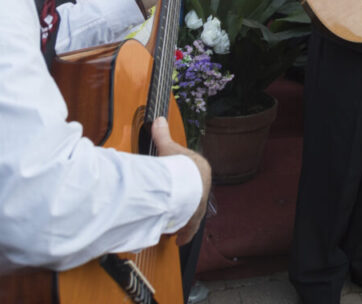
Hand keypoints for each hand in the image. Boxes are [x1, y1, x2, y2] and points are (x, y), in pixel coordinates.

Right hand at [152, 117, 210, 244]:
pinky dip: (183, 235)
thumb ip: (163, 134)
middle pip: (194, 199)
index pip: (195, 180)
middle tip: (176, 210)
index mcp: (200, 173)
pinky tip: (179, 241)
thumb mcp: (169, 148)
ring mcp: (199, 206)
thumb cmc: (179, 166)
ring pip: (192, 216)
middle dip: (185, 205)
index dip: (186, 186)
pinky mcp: (194, 220)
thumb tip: (158, 119)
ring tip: (174, 227)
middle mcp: (203, 191)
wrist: (186, 185)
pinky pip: (189, 229)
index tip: (180, 189)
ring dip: (183, 221)